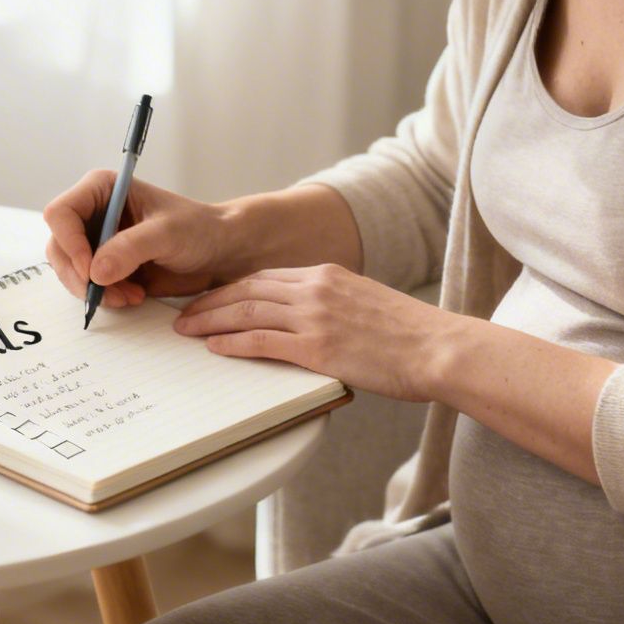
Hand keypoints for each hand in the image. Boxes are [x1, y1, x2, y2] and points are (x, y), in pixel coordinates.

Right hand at [42, 171, 234, 307]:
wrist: (219, 252)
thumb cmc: (199, 229)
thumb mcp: (167, 234)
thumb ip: (130, 248)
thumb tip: (95, 271)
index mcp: (102, 189)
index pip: (61, 213)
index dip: (69, 243)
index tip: (91, 270)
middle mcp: (94, 213)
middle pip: (59, 246)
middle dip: (79, 274)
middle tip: (105, 293)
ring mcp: (97, 241)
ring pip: (69, 270)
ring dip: (93, 290)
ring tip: (129, 296)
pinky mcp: (106, 266)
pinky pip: (87, 285)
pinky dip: (104, 297)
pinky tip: (133, 296)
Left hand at [173, 265, 450, 402]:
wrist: (439, 348)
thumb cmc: (411, 336)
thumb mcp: (367, 304)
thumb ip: (335, 306)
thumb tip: (312, 322)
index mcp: (328, 274)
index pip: (265, 277)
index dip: (231, 287)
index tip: (211, 297)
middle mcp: (317, 288)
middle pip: (247, 289)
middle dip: (211, 301)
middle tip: (184, 312)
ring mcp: (315, 316)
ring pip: (247, 311)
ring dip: (211, 321)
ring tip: (186, 330)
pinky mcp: (317, 347)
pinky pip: (262, 341)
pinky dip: (233, 342)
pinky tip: (214, 347)